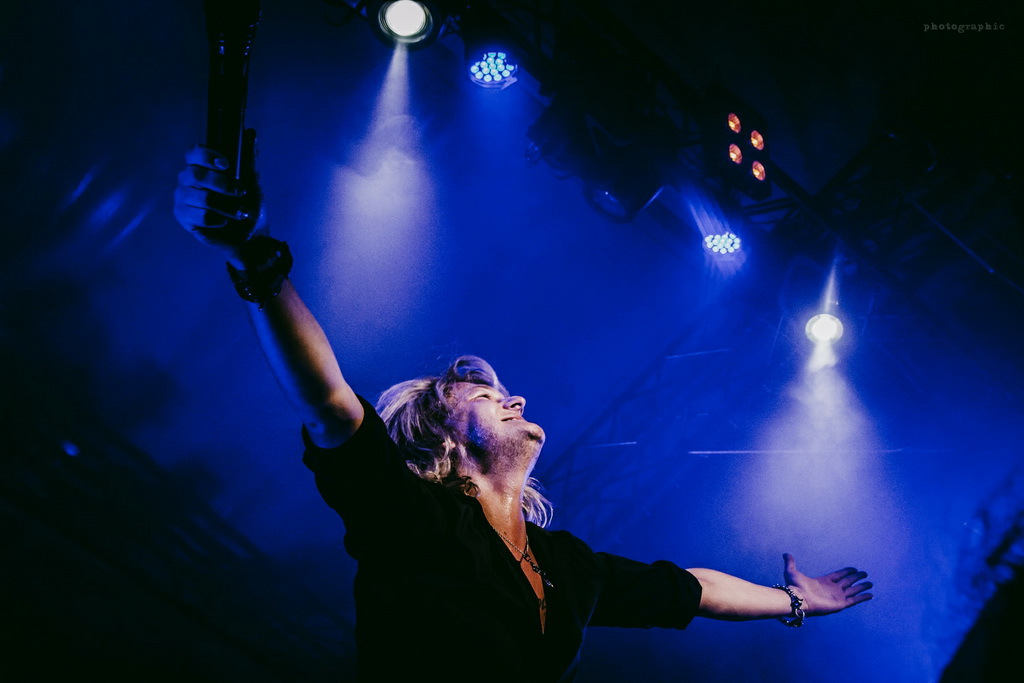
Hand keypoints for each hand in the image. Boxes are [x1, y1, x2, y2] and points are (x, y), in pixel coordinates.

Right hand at [173, 129, 264, 258]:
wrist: (251, 236)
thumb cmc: (249, 207)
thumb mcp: (252, 182)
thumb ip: (248, 159)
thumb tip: (251, 133)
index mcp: (202, 167)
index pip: (193, 153)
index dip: (206, 155)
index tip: (226, 164)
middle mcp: (188, 180)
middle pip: (195, 174)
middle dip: (222, 184)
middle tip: (239, 192)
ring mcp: (183, 198)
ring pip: (201, 197)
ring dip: (226, 206)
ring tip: (239, 213)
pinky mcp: (183, 217)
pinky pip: (200, 215)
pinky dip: (218, 219)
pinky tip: (224, 222)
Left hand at [783, 553, 872, 615]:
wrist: (799, 599)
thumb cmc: (795, 587)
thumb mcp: (792, 572)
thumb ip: (790, 563)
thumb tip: (785, 554)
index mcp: (824, 582)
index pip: (839, 575)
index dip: (847, 572)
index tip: (854, 569)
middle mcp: (832, 589)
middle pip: (848, 582)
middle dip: (857, 578)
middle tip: (865, 574)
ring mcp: (837, 596)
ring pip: (853, 590)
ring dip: (862, 587)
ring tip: (871, 583)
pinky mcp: (841, 604)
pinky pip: (855, 600)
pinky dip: (863, 598)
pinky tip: (871, 595)